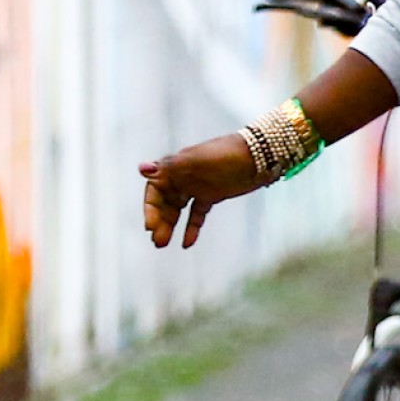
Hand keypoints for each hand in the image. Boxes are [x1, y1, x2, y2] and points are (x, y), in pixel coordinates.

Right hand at [140, 136, 261, 248]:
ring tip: (163, 245)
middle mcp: (183, 177)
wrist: (258, 156)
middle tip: (158, 242)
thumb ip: (168, 168)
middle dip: (159, 222)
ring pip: (178, 210)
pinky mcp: (212, 195)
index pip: (154, 190)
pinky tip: (187, 243)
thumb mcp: (195, 162)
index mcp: (175, 167)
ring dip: (170, 226)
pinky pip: (196, 214)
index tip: (150, 226)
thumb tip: (141, 168)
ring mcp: (197, 187)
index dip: (150, 209)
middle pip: (164, 203)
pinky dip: (191, 227)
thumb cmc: (225, 155)